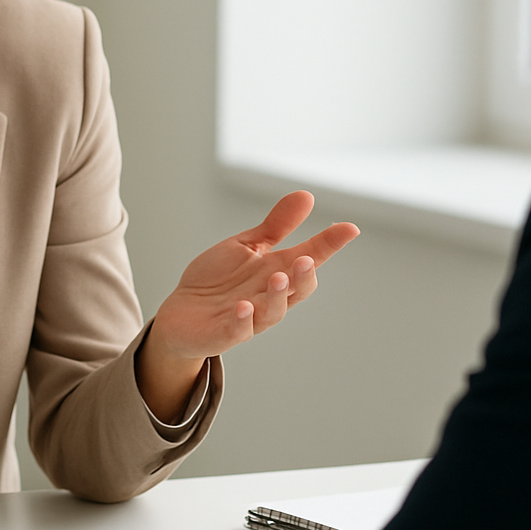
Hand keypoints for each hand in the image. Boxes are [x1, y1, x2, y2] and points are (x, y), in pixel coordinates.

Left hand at [135, 192, 356, 419]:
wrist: (181, 313)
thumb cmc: (218, 280)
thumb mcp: (247, 246)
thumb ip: (276, 226)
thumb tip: (307, 196)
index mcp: (277, 272)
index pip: (309, 258)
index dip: (329, 245)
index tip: (349, 228)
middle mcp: (269, 296)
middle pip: (297, 290)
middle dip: (304, 277)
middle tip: (307, 260)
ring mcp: (250, 318)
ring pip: (272, 312)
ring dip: (277, 296)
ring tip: (278, 278)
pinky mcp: (224, 334)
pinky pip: (237, 330)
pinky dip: (242, 321)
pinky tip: (243, 307)